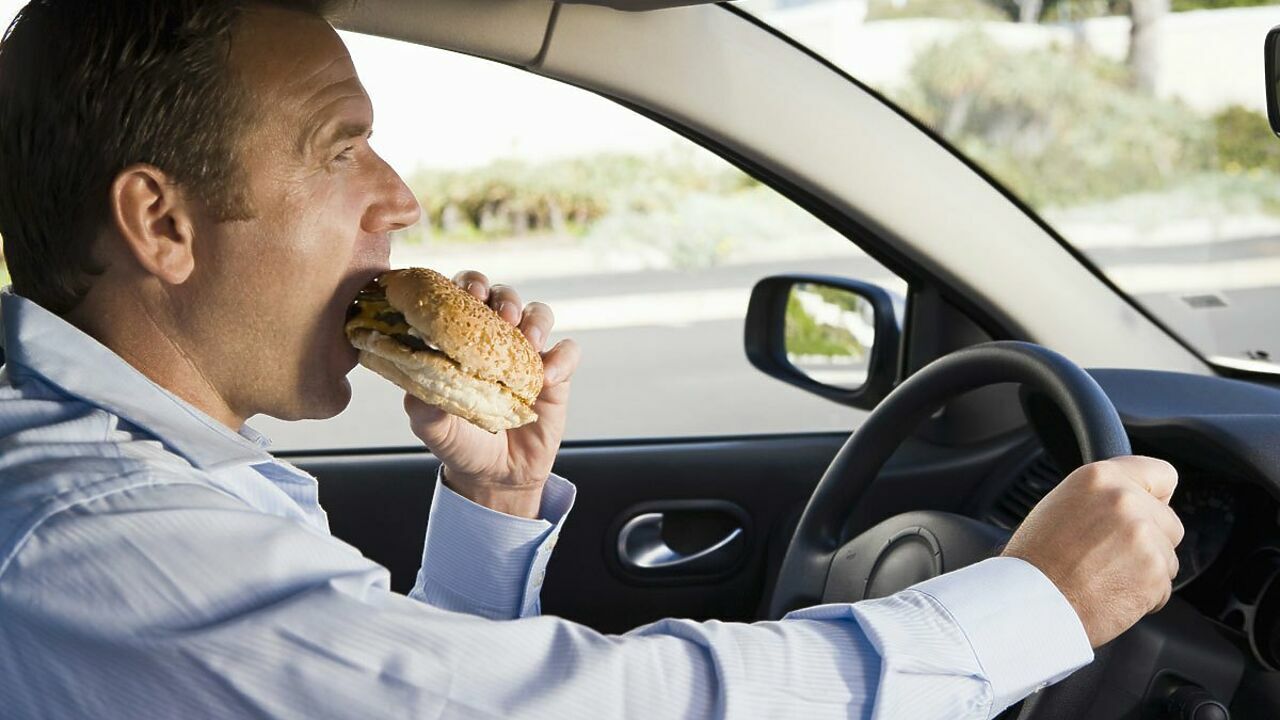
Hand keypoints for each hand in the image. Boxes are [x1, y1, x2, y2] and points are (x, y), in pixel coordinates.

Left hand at [403, 270, 580, 518]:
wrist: (496, 475)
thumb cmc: (460, 442)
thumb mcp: (434, 428)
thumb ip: (423, 406)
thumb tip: (413, 386)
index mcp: (463, 338)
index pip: (464, 296)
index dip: (467, 285)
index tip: (467, 293)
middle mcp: (497, 338)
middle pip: (503, 296)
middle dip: (503, 297)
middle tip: (501, 314)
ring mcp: (529, 354)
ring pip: (539, 314)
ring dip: (534, 320)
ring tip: (528, 341)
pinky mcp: (557, 374)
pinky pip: (568, 351)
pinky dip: (561, 358)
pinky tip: (547, 378)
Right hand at [1001, 455, 1184, 647]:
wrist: (1030, 600)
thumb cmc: (1036, 559)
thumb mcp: (1062, 505)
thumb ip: (1103, 497)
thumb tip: (1137, 499)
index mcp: (1100, 477)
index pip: (1162, 474)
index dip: (1156, 496)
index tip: (1148, 509)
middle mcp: (1125, 500)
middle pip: (1169, 521)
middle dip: (1151, 540)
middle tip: (1112, 555)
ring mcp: (1143, 536)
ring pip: (1168, 556)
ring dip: (1147, 570)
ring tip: (1106, 576)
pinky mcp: (1154, 573)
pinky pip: (1164, 587)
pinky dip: (1144, 596)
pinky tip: (1111, 594)